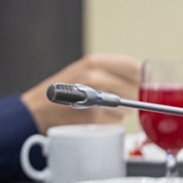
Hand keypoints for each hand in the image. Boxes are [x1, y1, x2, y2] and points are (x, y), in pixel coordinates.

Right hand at [22, 53, 141, 132]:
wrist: (36, 110)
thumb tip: (143, 81)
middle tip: (121, 99)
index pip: (135, 67)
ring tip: (102, 107)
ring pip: (129, 106)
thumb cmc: (61, 92)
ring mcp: (95, 96)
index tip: (146, 85)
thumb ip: (111, 72)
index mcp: (95, 61)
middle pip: (135, 88)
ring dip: (122, 110)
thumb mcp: (84, 71)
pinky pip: (117, 120)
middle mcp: (95, 76)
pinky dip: (111, 120)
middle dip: (134, 97)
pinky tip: (96, 116)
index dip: (144, 78)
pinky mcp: (94, 116)